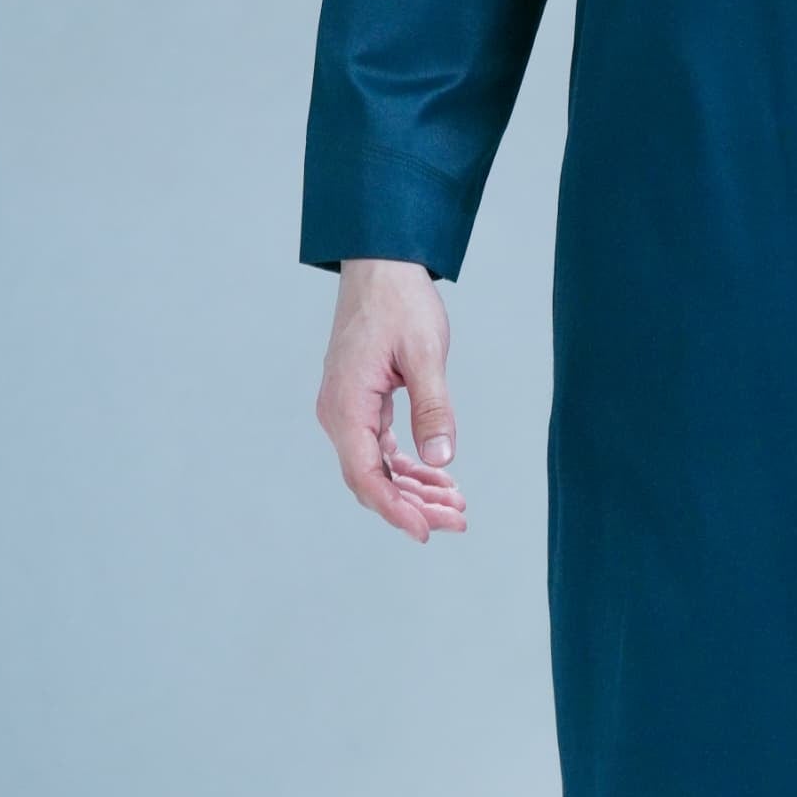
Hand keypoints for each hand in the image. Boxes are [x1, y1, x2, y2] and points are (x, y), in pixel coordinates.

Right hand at [317, 259, 467, 543]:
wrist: (381, 265)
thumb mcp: (425, 354)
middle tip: (458, 521)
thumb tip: (441, 459)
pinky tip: (438, 479)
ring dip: (414, 490)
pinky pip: (380, 449)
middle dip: (413, 506)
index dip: (396, 509)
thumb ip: (433, 408)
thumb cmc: (399, 302)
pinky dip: (408, 467)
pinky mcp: (360, 404)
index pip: (366, 476)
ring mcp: (347, 410)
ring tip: (456, 505)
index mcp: (346, 405)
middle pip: (371, 480)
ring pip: (377, 468)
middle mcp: (338, 414)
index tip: (426, 531)